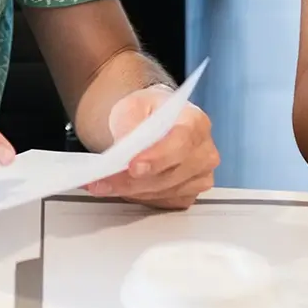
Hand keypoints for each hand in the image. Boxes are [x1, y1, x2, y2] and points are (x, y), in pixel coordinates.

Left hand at [83, 86, 219, 208]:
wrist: (153, 122)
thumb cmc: (148, 113)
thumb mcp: (133, 105)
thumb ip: (130, 123)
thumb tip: (125, 147)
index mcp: (196, 122)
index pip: (181, 143)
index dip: (158, 157)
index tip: (133, 166)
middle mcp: (204, 151)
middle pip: (171, 173)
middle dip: (133, 180)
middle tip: (102, 180)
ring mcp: (200, 176)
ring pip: (163, 191)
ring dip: (130, 190)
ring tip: (102, 184)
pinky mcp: (189, 193)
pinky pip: (162, 202)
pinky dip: (138, 197)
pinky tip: (119, 188)